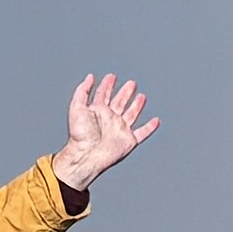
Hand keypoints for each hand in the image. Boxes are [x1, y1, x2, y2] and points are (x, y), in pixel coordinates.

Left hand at [54, 73, 156, 194]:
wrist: (87, 155)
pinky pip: (142, 132)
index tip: (111, 76)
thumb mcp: (77, 107)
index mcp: (98, 111)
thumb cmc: (80, 134)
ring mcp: (120, 129)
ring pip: (131, 114)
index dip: (107, 84)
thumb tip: (90, 77)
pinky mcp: (129, 140)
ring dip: (137, 105)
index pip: (104, 94)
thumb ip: (83, 91)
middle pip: (120, 102)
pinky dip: (150, 127)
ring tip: (142, 96)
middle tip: (131, 83)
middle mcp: (109, 119)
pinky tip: (155, 121)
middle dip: (125, 92)